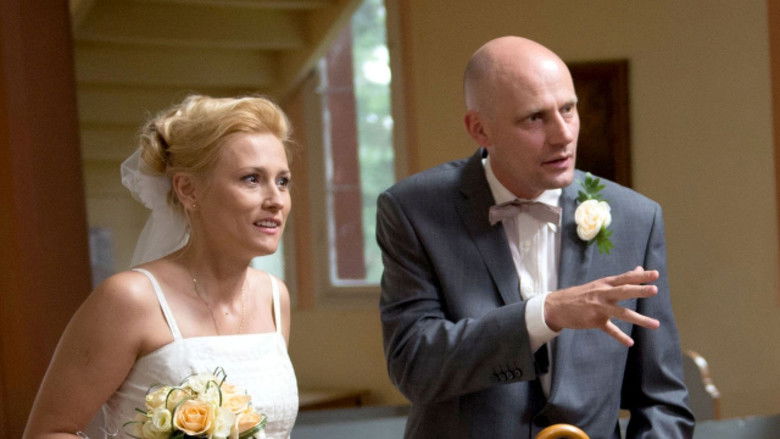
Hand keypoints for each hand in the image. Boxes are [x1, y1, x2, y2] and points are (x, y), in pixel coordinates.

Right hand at [544, 266, 659, 345]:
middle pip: (623, 291)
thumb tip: (639, 269)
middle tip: (654, 290)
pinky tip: (630, 343)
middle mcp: (603, 294)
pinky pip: (610, 329)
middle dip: (639, 291)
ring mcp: (599, 308)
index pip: (625, 278)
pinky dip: (620, 337)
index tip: (655, 274)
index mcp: (605, 284)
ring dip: (638, 318)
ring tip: (655, 324)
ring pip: (621, 313)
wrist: (557, 306)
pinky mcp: (594, 321)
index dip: (640, 276)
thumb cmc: (582, 294)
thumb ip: (621, 279)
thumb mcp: (600, 284)